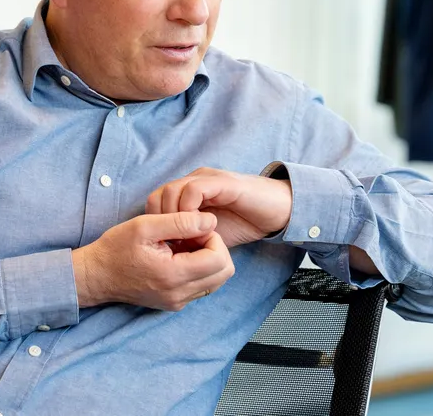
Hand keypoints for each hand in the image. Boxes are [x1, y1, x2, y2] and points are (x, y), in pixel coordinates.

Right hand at [71, 211, 234, 310]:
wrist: (95, 276)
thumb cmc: (116, 248)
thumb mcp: (145, 226)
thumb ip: (181, 221)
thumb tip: (210, 221)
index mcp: (173, 275)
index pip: (219, 259)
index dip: (214, 238)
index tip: (194, 228)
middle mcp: (179, 294)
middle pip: (224, 273)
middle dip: (216, 248)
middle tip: (194, 235)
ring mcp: (177, 302)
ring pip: (216, 281)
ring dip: (209, 259)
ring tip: (185, 245)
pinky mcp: (174, 303)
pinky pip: (202, 287)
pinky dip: (199, 269)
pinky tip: (179, 256)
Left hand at [145, 167, 292, 248]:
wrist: (276, 212)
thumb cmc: (243, 223)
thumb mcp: (209, 234)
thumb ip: (189, 237)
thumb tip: (168, 253)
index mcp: (187, 192)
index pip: (156, 203)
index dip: (156, 225)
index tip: (165, 247)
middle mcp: (193, 181)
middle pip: (158, 196)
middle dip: (161, 223)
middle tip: (173, 244)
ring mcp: (206, 179)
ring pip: (172, 191)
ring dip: (174, 218)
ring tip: (186, 238)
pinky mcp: (221, 182)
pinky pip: (194, 191)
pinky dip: (190, 211)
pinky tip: (200, 229)